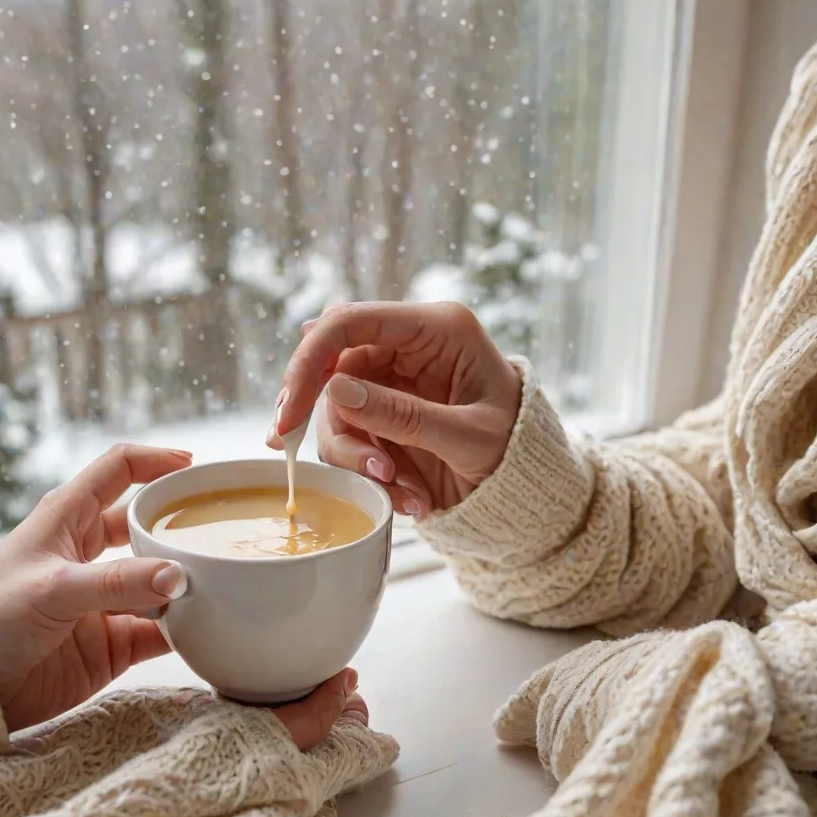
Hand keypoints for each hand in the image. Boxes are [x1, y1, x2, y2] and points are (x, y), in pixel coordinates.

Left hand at [0, 444, 370, 749]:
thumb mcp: (53, 589)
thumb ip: (117, 583)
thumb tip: (179, 577)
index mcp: (68, 520)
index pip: (118, 470)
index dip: (156, 460)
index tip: (195, 465)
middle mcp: (91, 555)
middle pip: (150, 525)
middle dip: (185, 526)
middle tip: (224, 530)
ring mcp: (104, 600)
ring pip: (161, 581)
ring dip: (190, 583)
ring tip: (225, 583)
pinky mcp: (112, 643)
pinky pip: (162, 632)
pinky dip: (186, 632)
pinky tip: (210, 631)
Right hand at [269, 301, 521, 517]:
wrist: (527, 486)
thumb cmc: (516, 451)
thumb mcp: (467, 437)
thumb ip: (402, 415)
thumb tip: (335, 391)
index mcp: (437, 329)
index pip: (352, 321)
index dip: (310, 360)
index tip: (291, 412)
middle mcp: (407, 347)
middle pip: (332, 366)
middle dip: (320, 416)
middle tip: (290, 448)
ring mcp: (392, 381)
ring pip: (335, 410)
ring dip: (356, 457)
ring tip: (400, 490)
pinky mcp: (383, 413)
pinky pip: (351, 438)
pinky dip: (367, 471)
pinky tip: (407, 495)